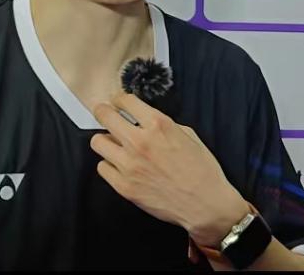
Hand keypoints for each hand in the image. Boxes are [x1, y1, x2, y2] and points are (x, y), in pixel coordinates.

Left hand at [90, 92, 250, 247]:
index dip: (119, 100)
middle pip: (104, 115)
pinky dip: (109, 165)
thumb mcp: (189, 135)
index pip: (124, 100)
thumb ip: (164, 124)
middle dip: (103, 112)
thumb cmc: (202, 170)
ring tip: (115, 145)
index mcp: (158, 125)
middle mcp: (140, 141)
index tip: (118, 103)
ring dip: (106, 141)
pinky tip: (120, 166)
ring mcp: (129, 165)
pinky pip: (102, 167)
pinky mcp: (124, 186)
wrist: (206, 205)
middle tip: (105, 115)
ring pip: (97, 142)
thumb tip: (145, 121)